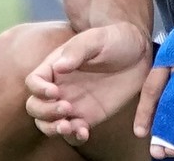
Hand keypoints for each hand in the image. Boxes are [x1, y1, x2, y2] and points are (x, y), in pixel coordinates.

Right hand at [24, 22, 151, 146]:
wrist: (140, 54)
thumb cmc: (115, 39)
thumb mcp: (97, 38)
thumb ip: (77, 50)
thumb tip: (59, 67)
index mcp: (56, 66)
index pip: (34, 81)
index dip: (38, 89)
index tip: (55, 92)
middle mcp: (59, 86)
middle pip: (35, 106)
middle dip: (44, 112)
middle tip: (66, 108)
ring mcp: (72, 103)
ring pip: (48, 123)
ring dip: (53, 128)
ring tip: (70, 126)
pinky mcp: (87, 116)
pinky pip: (73, 131)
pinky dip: (74, 136)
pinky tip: (85, 132)